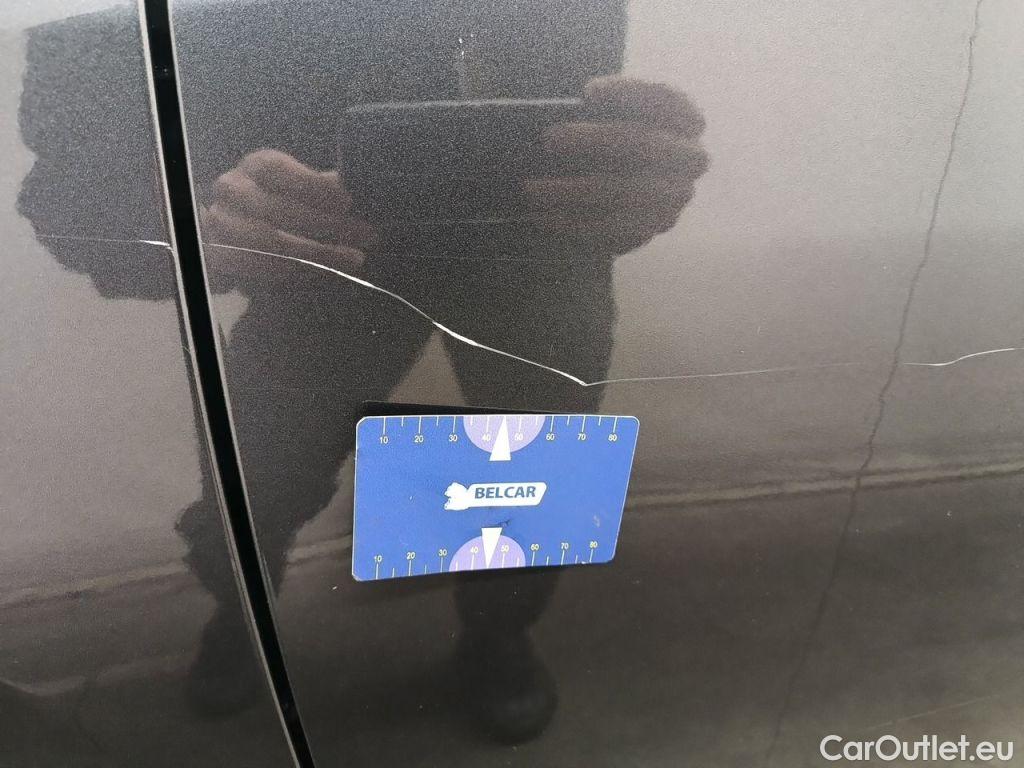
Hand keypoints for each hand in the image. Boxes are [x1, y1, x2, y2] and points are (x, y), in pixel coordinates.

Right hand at [201, 149, 372, 269]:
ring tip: (354, 258)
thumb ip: (323, 187)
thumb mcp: (303, 187)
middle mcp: (232, 190)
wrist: (239, 229)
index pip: (280, 171)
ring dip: (319, 253)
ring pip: (272, 242)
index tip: (348, 202)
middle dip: (329, 225)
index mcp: (256, 165)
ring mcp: (221, 224)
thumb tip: (353, 185)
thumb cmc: (284, 203)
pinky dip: (298, 272)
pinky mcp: (219, 256)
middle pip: (280, 209)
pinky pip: (261, 268)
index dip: (313, 186)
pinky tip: (326, 273)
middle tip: (366, 236)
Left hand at [525, 76, 707, 256]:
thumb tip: (571, 107)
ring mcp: (674, 200)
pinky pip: (611, 231)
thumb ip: (601, 108)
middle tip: (548, 139)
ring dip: (572, 191)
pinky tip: (541, 217)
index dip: (630, 94)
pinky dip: (572, 224)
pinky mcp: (651, 230)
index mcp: (687, 122)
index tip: (588, 92)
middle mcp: (691, 160)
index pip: (667, 100)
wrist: (616, 195)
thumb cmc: (611, 141)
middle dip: (594, 140)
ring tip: (531, 188)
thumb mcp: (612, 116)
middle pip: (644, 144)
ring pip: (623, 193)